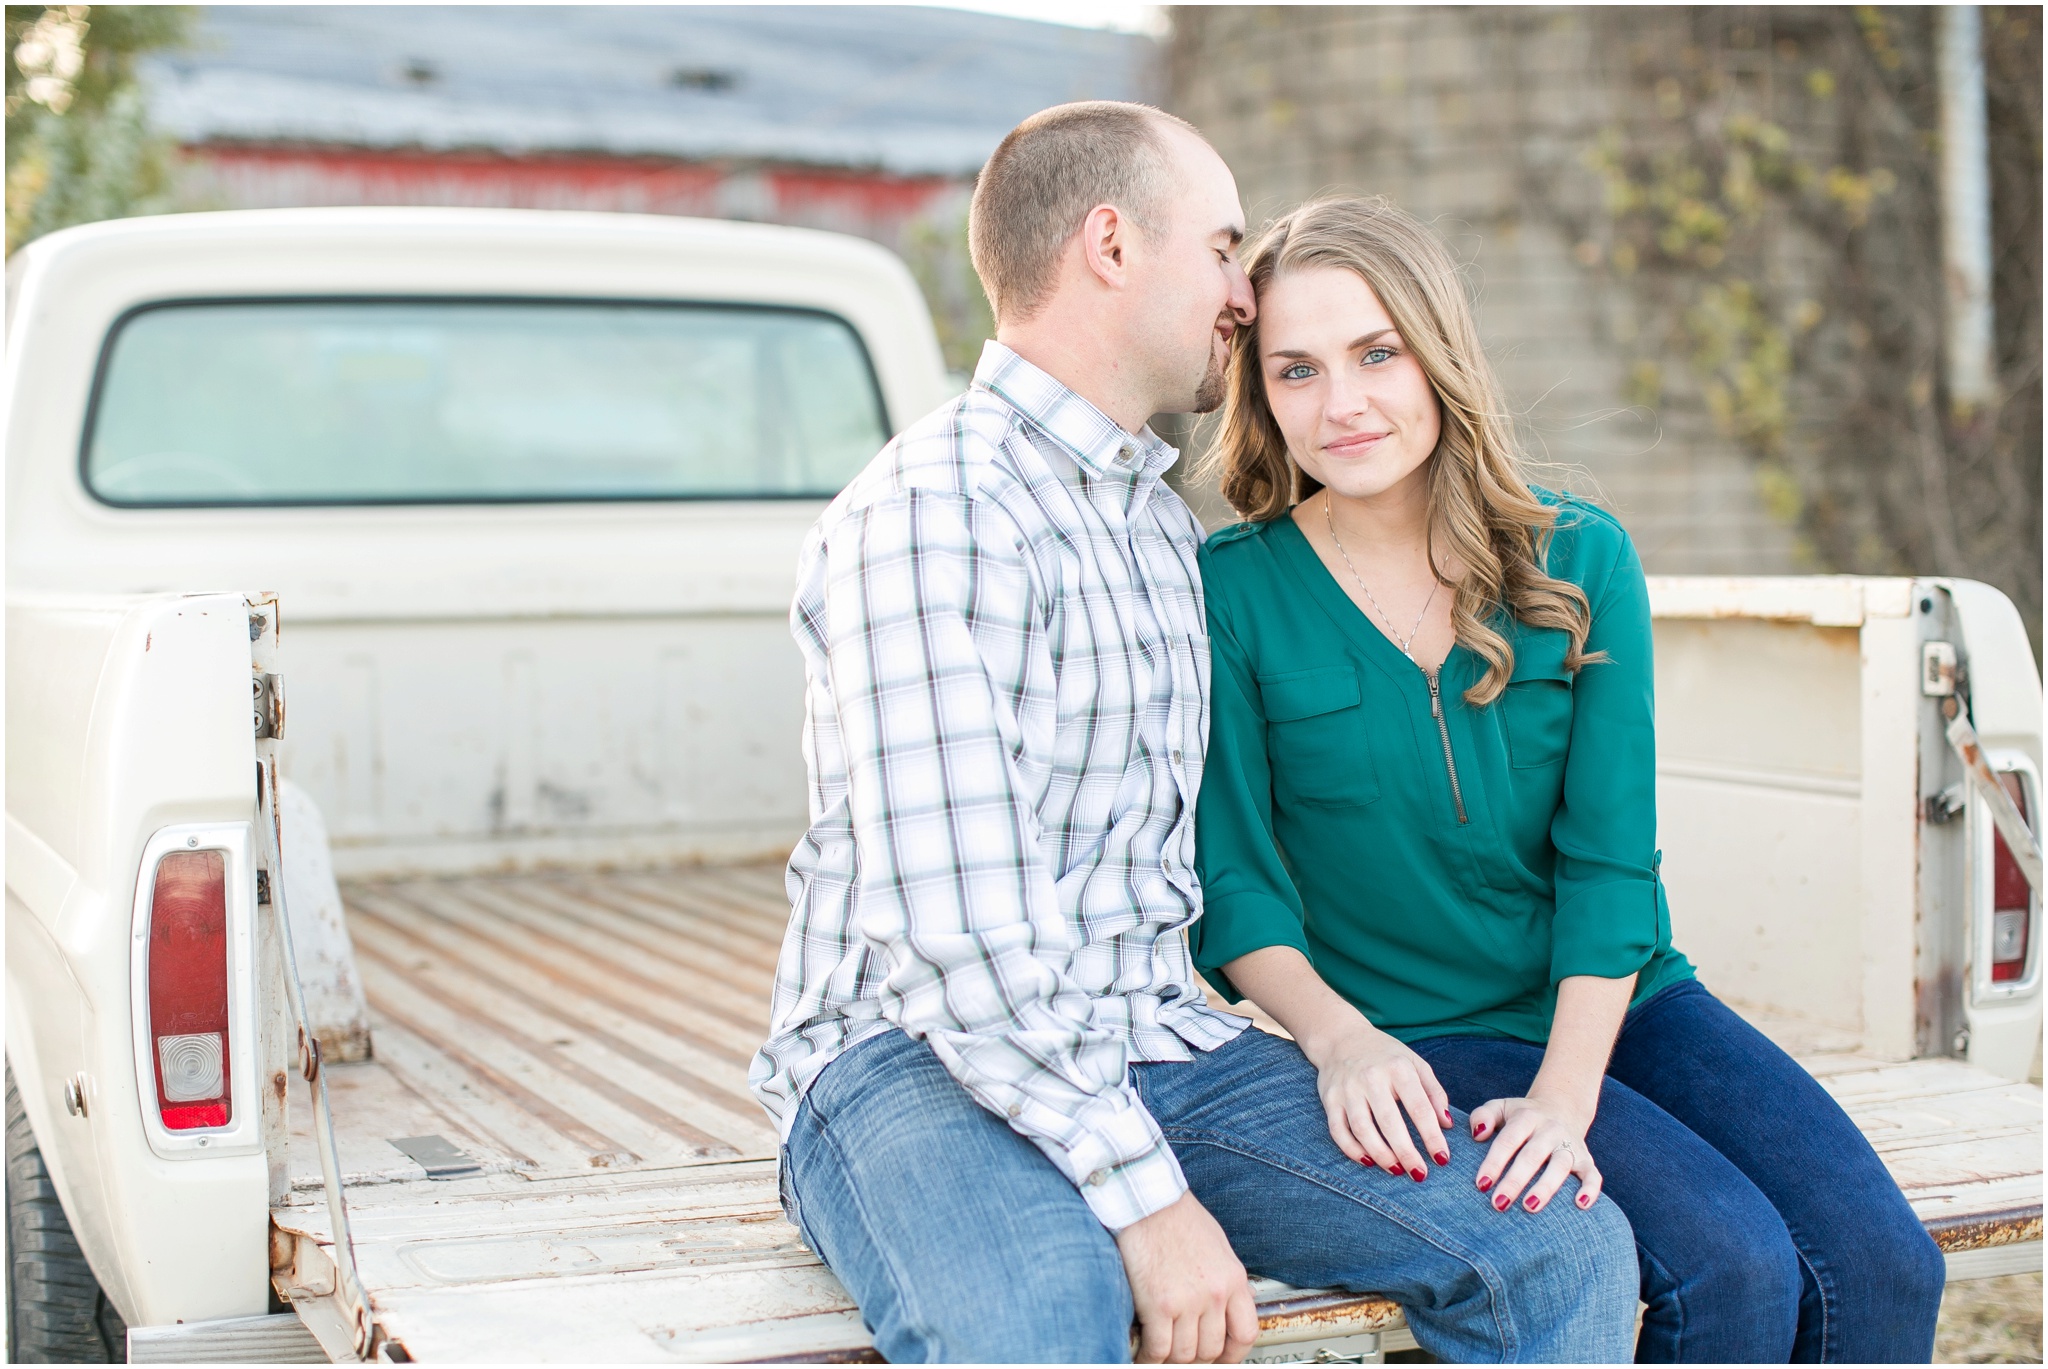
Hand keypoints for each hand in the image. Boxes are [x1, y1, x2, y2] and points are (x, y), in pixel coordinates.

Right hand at [1115, 1191, 1259, 1362]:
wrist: (1147, 1199)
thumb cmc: (1175, 1215)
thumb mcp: (1216, 1245)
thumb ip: (1223, 1278)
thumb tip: (1223, 1306)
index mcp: (1233, 1278)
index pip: (1245, 1333)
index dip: (1232, 1355)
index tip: (1220, 1359)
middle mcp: (1215, 1293)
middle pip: (1211, 1349)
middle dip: (1196, 1359)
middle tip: (1183, 1356)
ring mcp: (1187, 1301)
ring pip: (1185, 1354)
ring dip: (1171, 1360)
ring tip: (1160, 1356)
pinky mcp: (1158, 1304)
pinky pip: (1158, 1349)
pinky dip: (1150, 1359)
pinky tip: (1144, 1354)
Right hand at [1304, 1018, 1453, 1179]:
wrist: (1341, 1038)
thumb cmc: (1386, 1055)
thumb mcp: (1416, 1064)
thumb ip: (1434, 1092)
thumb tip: (1446, 1124)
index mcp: (1398, 1068)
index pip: (1419, 1108)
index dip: (1432, 1136)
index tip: (1442, 1158)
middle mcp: (1371, 1078)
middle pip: (1389, 1122)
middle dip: (1406, 1152)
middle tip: (1419, 1174)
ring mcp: (1348, 1089)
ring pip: (1362, 1129)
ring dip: (1380, 1154)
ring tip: (1396, 1170)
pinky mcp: (1329, 1099)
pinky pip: (1338, 1130)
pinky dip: (1352, 1150)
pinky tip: (1368, 1161)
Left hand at [1469, 1094, 1603, 1213]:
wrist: (1562, 1107)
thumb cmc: (1522, 1116)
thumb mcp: (1501, 1107)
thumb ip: (1483, 1115)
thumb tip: (1477, 1134)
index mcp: (1527, 1117)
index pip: (1508, 1140)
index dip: (1494, 1162)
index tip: (1481, 1184)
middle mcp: (1550, 1130)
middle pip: (1532, 1156)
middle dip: (1515, 1180)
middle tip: (1499, 1203)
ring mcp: (1570, 1145)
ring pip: (1560, 1166)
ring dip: (1546, 1187)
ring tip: (1530, 1206)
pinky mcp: (1586, 1159)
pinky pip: (1592, 1175)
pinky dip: (1590, 1190)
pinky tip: (1580, 1206)